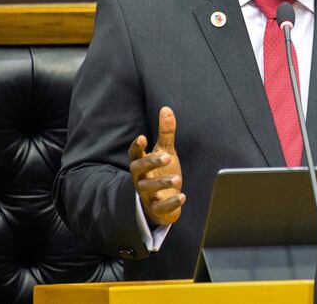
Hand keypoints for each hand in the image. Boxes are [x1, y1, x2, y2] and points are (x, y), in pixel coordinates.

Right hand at [129, 106, 185, 226]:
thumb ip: (166, 133)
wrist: (162, 201)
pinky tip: (182, 197)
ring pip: (148, 189)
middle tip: (167, 157)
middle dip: (151, 163)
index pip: (134, 154)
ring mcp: (147, 195)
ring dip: (162, 183)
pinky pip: (160, 207)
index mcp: (142, 164)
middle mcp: (141, 179)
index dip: (137, 147)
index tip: (143, 138)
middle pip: (138, 170)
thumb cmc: (161, 171)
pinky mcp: (156, 209)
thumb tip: (166, 108)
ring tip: (178, 179)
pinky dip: (170, 203)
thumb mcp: (165, 151)